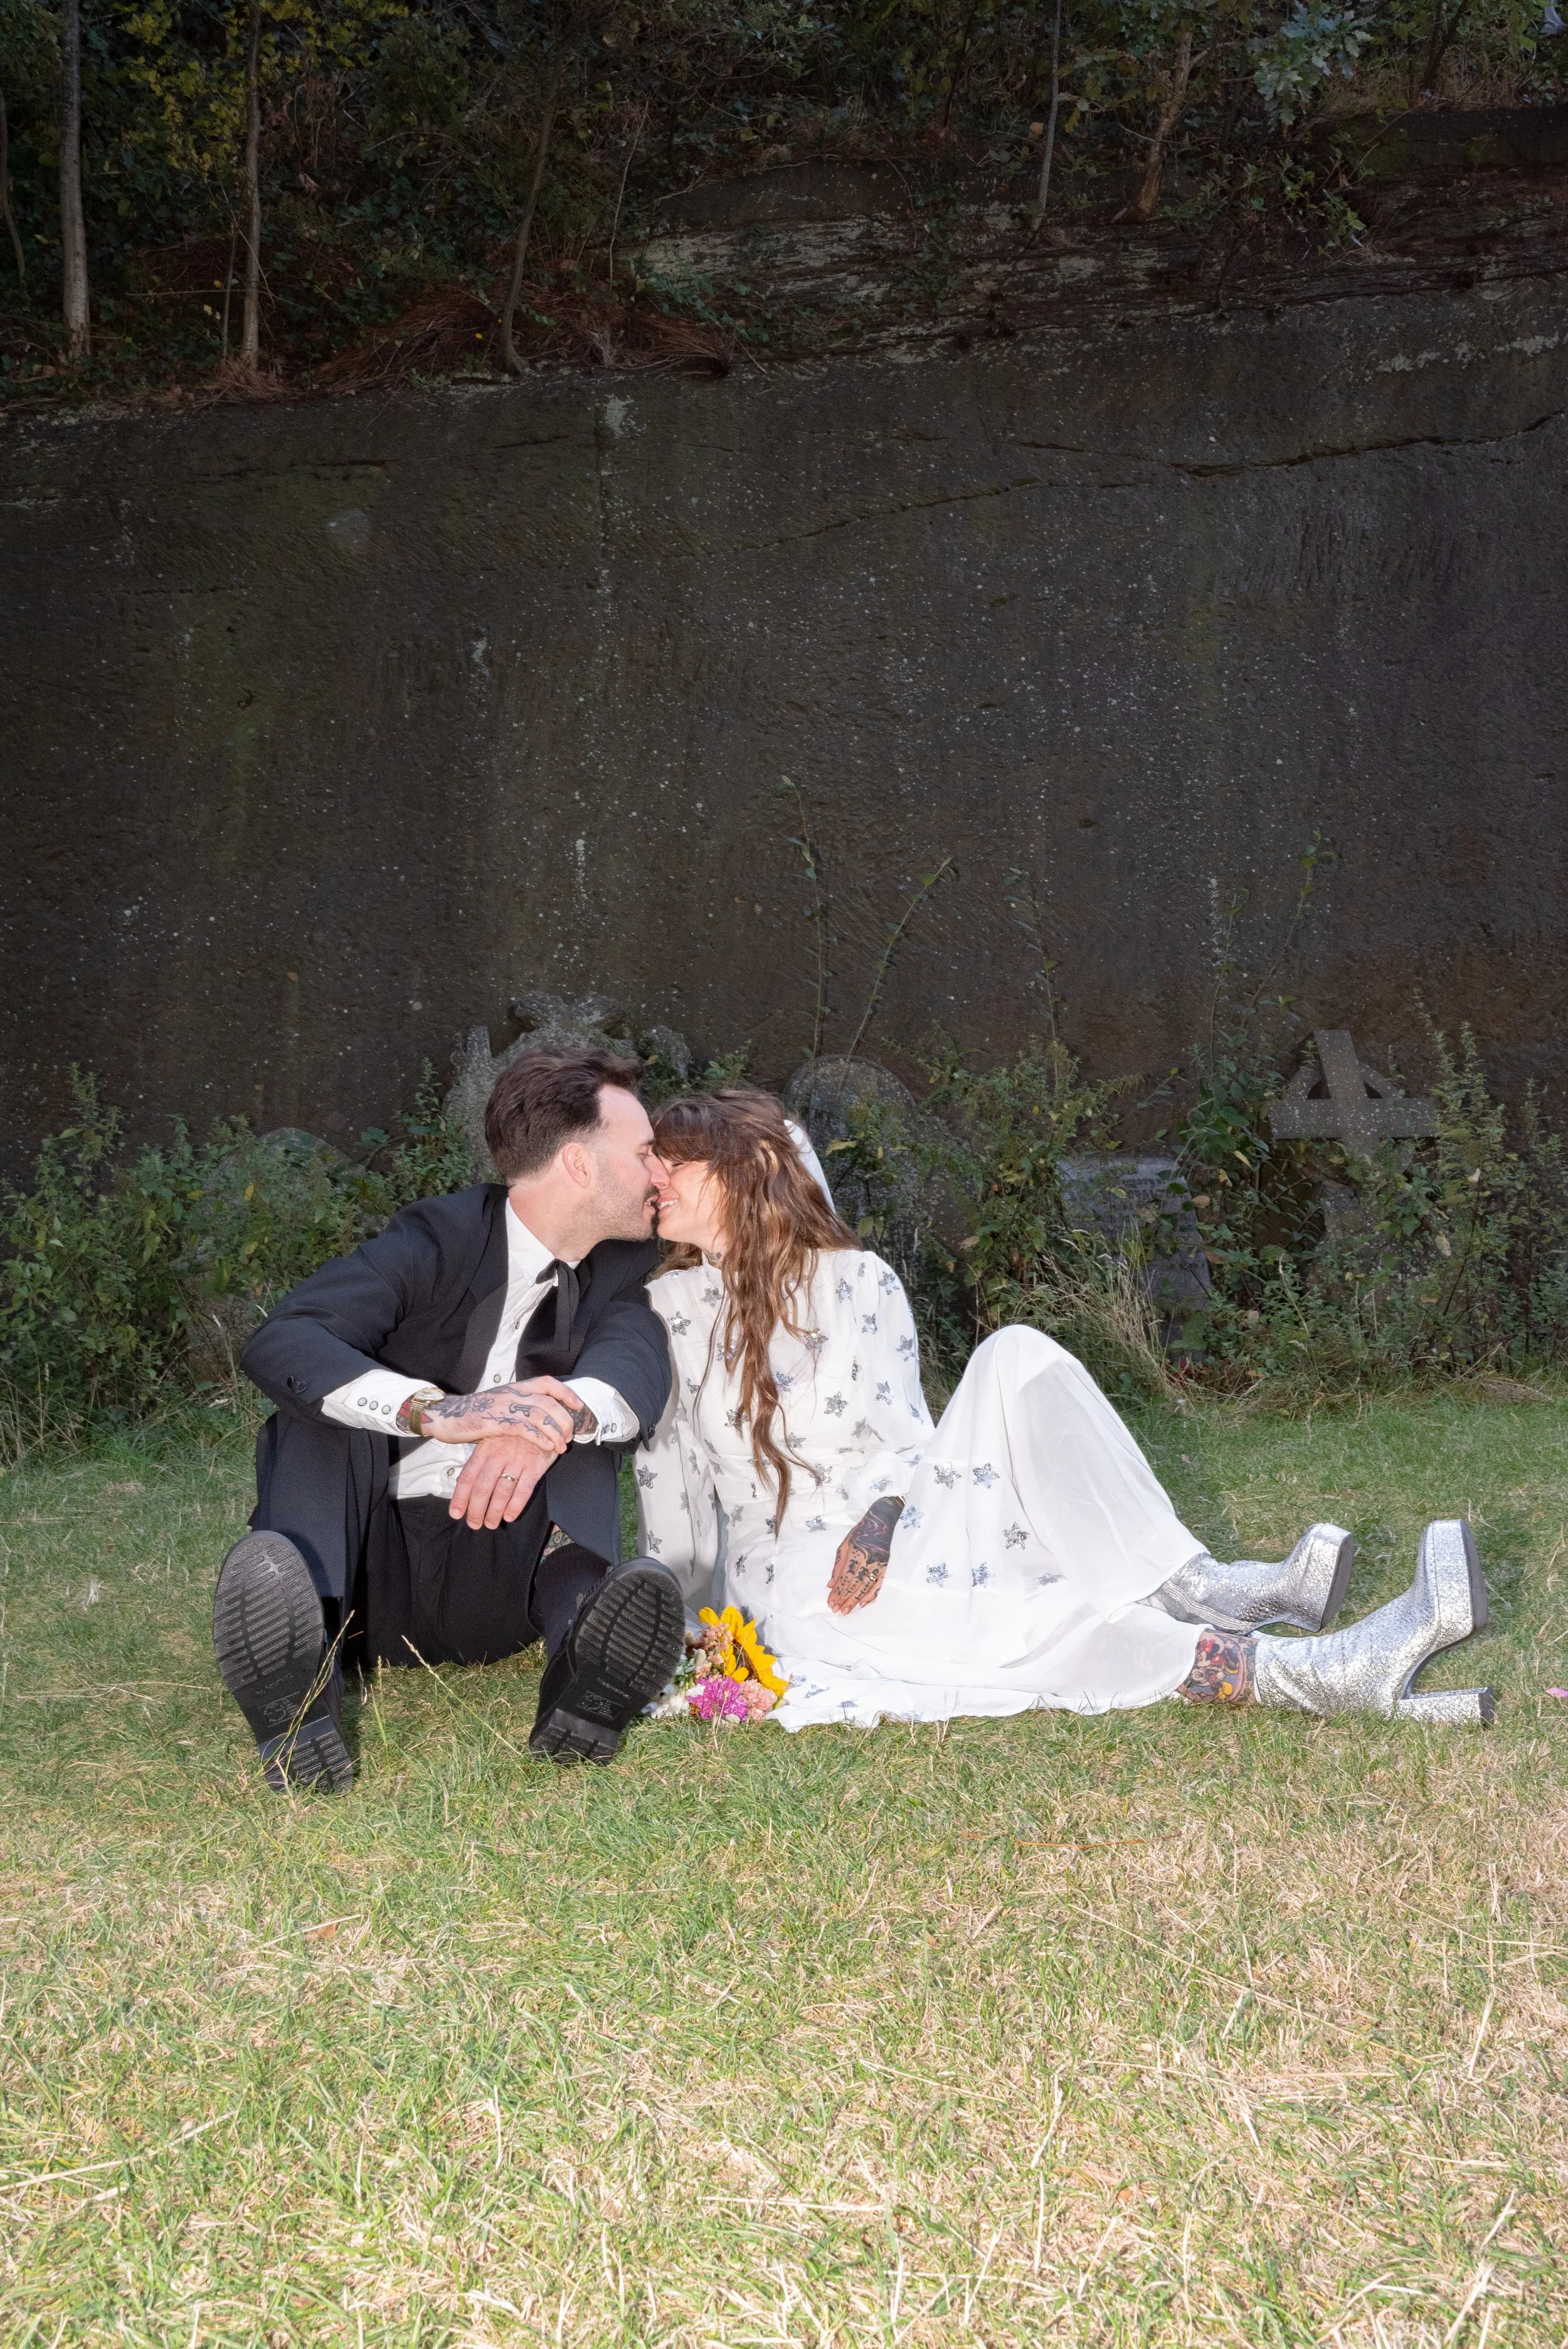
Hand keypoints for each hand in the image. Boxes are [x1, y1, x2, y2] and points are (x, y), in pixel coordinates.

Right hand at [420, 1377, 590, 1450]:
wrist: (444, 1416)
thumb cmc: (473, 1413)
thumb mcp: (498, 1402)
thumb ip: (517, 1404)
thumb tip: (538, 1413)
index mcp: (515, 1387)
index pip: (547, 1382)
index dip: (565, 1392)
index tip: (578, 1405)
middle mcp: (512, 1393)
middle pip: (549, 1401)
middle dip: (564, 1419)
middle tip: (570, 1435)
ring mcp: (504, 1406)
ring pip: (540, 1416)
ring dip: (555, 1432)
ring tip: (561, 1446)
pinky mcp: (496, 1421)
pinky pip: (524, 1429)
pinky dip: (539, 1438)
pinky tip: (547, 1447)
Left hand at [449, 1432, 550, 1528]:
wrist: (543, 1419)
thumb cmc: (513, 1433)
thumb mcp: (493, 1438)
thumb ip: (480, 1459)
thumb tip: (464, 1482)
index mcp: (485, 1448)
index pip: (468, 1476)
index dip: (460, 1497)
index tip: (456, 1513)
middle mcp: (499, 1455)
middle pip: (483, 1487)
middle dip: (476, 1509)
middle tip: (474, 1524)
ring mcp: (518, 1460)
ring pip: (502, 1492)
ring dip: (494, 1512)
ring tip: (490, 1524)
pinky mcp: (536, 1465)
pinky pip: (524, 1490)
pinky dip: (515, 1506)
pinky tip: (509, 1516)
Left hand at [827, 1496, 903, 1614]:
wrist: (884, 1521)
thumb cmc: (862, 1531)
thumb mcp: (845, 1543)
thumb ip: (838, 1564)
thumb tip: (830, 1584)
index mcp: (855, 1553)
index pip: (844, 1577)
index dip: (837, 1592)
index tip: (830, 1603)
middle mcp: (868, 1560)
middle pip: (854, 1585)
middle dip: (844, 1599)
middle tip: (836, 1610)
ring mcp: (880, 1565)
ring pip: (866, 1587)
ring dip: (855, 1601)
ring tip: (846, 1611)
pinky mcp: (888, 1567)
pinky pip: (879, 1585)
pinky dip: (871, 1595)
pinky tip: (863, 1604)